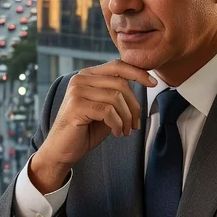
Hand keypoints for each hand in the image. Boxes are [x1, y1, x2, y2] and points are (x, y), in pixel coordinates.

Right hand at [29, 60, 155, 192]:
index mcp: (87, 75)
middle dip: (134, 106)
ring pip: (116, 98)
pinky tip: (117, 133)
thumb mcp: (106, 108)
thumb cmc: (86, 129)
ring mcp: (77, 91)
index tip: (153, 83)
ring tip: (125, 131)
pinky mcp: (76, 105)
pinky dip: (117, 124)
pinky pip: (108, 111)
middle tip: (135, 124)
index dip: (138, 73)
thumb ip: (117, 93)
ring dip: (126, 118)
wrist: (63, 150)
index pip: (117, 66)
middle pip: (120, 84)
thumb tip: (143, 81)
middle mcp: (80, 79)